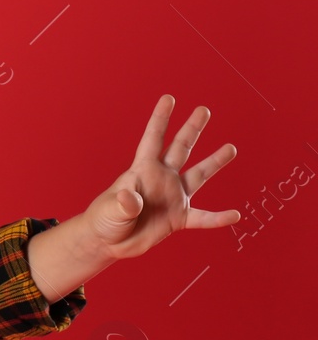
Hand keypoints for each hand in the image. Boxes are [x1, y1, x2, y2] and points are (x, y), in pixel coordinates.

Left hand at [83, 94, 239, 261]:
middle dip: (192, 129)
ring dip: (214, 162)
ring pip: (198, 176)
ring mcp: (172, 197)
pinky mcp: (178, 218)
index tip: (168, 98)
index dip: (160, 119)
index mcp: (142, 170)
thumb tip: (132, 200)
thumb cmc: (104, 220)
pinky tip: (235, 215)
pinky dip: (219, 218)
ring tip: (231, 148)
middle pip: (180, 148)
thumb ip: (123, 204)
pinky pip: (203, 217)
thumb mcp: (110, 210)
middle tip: (204, 109)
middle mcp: (161, 179)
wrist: (108, 241)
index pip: (152, 139)